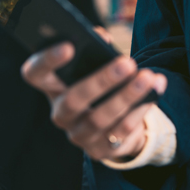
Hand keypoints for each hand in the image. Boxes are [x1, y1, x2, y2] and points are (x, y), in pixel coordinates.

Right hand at [21, 39, 166, 160]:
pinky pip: (120, 131)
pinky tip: (155, 91)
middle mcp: (59, 113)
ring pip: (99, 118)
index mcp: (51, 87)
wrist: (112, 124)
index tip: (69, 46)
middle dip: (101, 81)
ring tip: (148, 77)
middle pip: (72, 100)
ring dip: (127, 97)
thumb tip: (102, 38)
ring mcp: (77, 135)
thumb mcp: (93, 67)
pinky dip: (140, 110)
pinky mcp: (99, 150)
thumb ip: (93, 49)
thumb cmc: (100, 86)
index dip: (47, 60)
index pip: (35, 73)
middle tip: (127, 64)